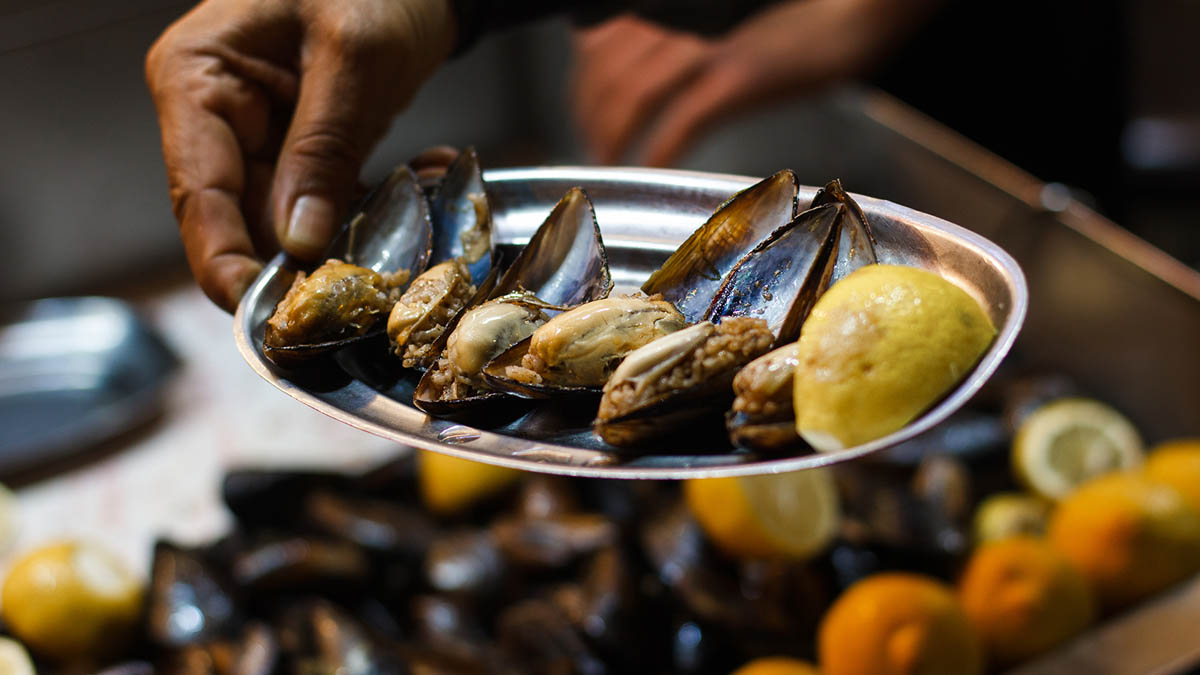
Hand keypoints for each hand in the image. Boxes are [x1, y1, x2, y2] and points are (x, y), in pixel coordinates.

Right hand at [146, 0, 455, 311]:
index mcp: (198, 79)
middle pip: (245, 218)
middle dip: (309, 253)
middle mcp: (218, 115)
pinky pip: (330, 201)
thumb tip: (297, 242)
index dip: (225, 262)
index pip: (198, 192)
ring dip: (357, 228)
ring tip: (416, 202)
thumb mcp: (351, 57)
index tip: (263, 314)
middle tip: (372, 274)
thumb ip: (323, 148)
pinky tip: (425, 175)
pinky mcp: (307, 149)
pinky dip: (376, 204)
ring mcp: (262, 135)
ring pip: (293, 220)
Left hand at [571, 0, 940, 166]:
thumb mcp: (714, 19)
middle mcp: (679, 17)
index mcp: (669, 4)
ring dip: (612, 136)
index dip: (583, 85)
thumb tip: (633, 69)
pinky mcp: (737, 77)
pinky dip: (655, 150)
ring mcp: (707, 46)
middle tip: (594, 148)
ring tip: (611, 163)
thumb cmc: (792, 14)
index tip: (584, 113)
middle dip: (590, 116)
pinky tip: (646, 168)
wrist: (854, 9)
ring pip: (631, 95)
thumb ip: (672, 38)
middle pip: (607, 72)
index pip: (599, 42)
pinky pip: (679, 121)